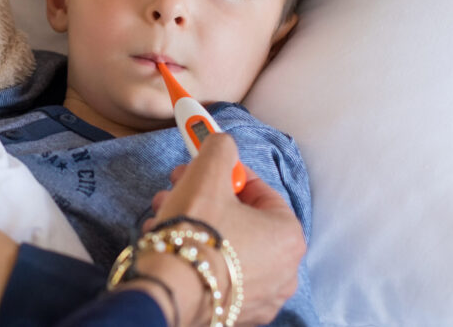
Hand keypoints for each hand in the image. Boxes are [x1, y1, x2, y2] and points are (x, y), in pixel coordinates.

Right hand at [141, 135, 305, 326]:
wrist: (168, 291)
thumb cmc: (195, 232)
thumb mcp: (208, 173)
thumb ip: (220, 148)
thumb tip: (222, 142)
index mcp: (289, 236)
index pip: (260, 191)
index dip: (226, 174)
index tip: (202, 169)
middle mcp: (285, 271)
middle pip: (241, 220)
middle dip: (205, 199)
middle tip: (177, 188)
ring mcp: (262, 298)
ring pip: (228, 247)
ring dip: (196, 226)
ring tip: (163, 216)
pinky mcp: (236, 314)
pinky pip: (220, 275)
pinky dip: (199, 258)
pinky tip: (171, 246)